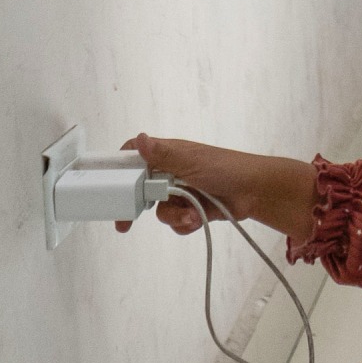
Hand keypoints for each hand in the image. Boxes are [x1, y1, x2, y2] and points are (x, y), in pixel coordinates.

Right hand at [118, 134, 317, 241]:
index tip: (104, 186)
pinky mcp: (192, 210)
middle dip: (136, 207)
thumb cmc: (226, 169)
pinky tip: (197, 220)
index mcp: (168, 154)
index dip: (119, 169)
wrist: (256, 193)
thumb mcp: (191, 161)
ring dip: (172, 215)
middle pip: (140, 190)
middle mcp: (172, 172)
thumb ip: (163, 155)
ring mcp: (182, 192)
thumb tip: (139, 138)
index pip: (135, 156)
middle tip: (124, 223)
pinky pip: (176, 221)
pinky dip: (184, 223)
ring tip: (189, 214)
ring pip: (159, 210)